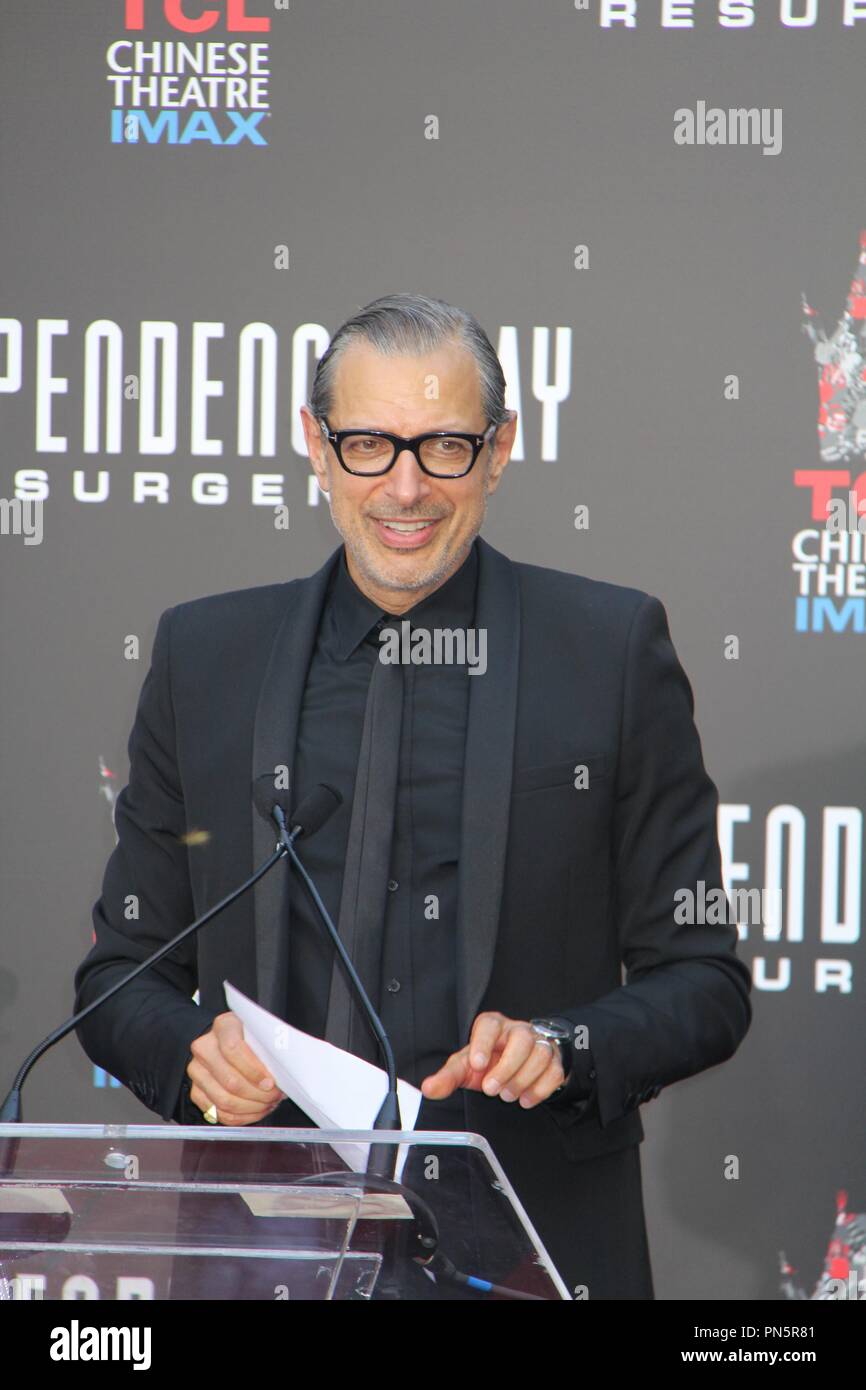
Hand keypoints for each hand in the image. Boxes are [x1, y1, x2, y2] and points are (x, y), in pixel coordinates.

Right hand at [187, 1011, 285, 1124]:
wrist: (226, 1041)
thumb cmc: (249, 1038)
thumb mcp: (260, 1034)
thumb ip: (268, 1049)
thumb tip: (281, 1074)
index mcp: (223, 1027)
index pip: (233, 1049)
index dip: (254, 1071)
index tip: (270, 1082)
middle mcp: (204, 1048)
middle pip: (230, 1081)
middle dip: (257, 1094)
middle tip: (274, 1096)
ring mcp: (197, 1071)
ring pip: (224, 1100)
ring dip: (251, 1108)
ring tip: (267, 1104)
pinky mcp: (195, 1091)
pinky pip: (218, 1112)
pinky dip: (241, 1117)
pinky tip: (255, 1111)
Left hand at [420, 1011, 564, 1109]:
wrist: (517, 1064)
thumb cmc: (489, 1061)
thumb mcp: (466, 1067)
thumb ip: (448, 1077)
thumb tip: (429, 1088)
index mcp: (493, 1026)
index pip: (489, 1024)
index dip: (483, 1043)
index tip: (477, 1064)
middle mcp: (517, 1031)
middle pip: (521, 1040)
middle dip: (507, 1068)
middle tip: (492, 1089)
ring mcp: (539, 1043)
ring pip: (541, 1054)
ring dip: (523, 1079)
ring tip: (508, 1096)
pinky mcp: (555, 1060)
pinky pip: (555, 1071)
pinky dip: (541, 1089)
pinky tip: (526, 1099)